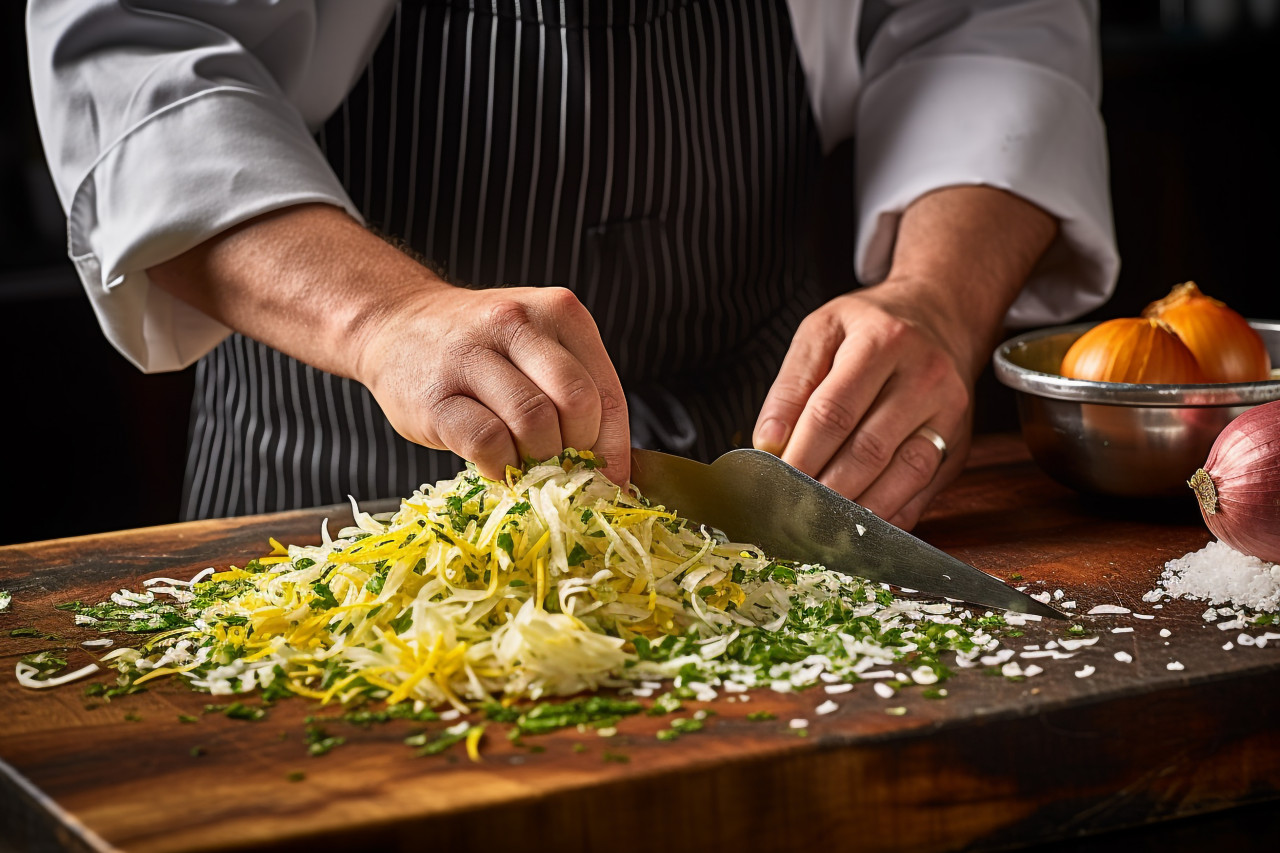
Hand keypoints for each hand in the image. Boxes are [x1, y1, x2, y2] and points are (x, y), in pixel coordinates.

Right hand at [356, 284, 630, 482]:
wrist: (394, 324)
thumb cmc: (478, 347)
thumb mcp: (535, 346)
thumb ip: (574, 390)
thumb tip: (613, 471)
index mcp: (558, 312)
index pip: (606, 391)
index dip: (615, 447)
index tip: (611, 481)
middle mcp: (517, 323)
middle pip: (577, 403)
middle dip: (578, 450)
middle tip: (564, 470)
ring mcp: (471, 356)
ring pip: (534, 422)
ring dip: (539, 461)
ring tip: (528, 466)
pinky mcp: (435, 396)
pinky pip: (488, 441)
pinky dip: (501, 466)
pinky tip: (496, 464)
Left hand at [752, 280, 971, 528]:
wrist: (942, 315)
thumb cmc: (870, 327)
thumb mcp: (822, 331)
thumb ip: (791, 386)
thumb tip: (769, 443)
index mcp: (884, 342)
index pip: (833, 411)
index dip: (800, 454)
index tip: (772, 483)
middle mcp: (926, 377)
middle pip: (869, 449)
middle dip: (824, 489)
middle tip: (789, 512)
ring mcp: (950, 414)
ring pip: (904, 475)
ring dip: (859, 511)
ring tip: (819, 525)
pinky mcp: (959, 444)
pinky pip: (925, 491)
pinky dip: (890, 515)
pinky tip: (858, 526)